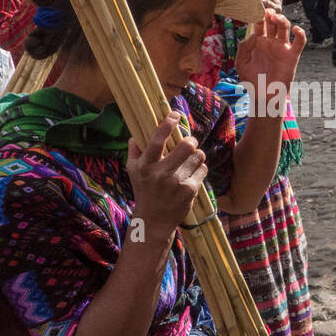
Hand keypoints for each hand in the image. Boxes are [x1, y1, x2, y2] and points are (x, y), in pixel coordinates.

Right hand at [128, 112, 208, 232]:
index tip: (175, 115)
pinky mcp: (190, 190)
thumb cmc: (143, 192)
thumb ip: (134, 152)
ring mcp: (176, 182)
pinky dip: (200, 169)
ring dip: (197, 155)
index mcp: (145, 166)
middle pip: (186, 146)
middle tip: (190, 142)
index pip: (157, 140)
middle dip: (191, 140)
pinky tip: (193, 173)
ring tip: (191, 160)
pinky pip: (202, 170)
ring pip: (198, 156)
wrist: (154, 220)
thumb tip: (135, 135)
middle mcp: (161, 173)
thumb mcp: (132, 172)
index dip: (167, 124)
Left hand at [234, 12, 306, 98]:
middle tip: (266, 10)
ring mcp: (282, 48)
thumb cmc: (251, 80)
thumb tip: (253, 35)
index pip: (259, 24)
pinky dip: (301, 34)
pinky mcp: (292, 56)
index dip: (258, 15)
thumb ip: (244, 48)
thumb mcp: (241, 63)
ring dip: (281, 19)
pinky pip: (300, 42)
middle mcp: (270, 42)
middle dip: (270, 14)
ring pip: (284, 28)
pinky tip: (296, 29)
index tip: (254, 10)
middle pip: (272, 22)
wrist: (263, 96)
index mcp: (258, 41)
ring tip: (276, 17)